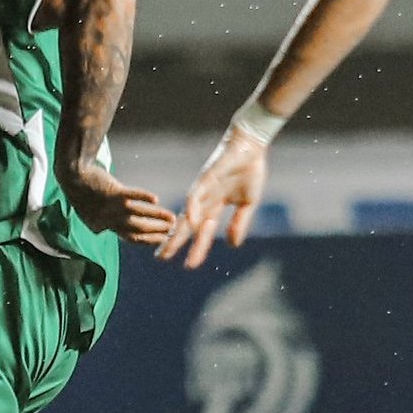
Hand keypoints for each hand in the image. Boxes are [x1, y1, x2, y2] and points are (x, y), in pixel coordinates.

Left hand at [60, 162, 175, 245]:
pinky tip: (156, 199)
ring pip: (139, 215)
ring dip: (157, 218)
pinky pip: (133, 196)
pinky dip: (144, 198)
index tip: (162, 239)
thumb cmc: (80, 192)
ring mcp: (112, 207)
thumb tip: (101, 231)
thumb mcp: (86, 213)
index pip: (131, 237)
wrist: (70, 175)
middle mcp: (110, 220)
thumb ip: (97, 222)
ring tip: (173, 220)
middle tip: (173, 233)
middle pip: (138, 230)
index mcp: (104, 227)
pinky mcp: (114, 192)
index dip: (148, 240)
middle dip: (157, 232)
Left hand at [155, 128, 268, 267]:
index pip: (201, 231)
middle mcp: (204, 200)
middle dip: (174, 242)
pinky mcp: (206, 178)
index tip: (188, 265)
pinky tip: (189, 221)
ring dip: (178, 230)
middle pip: (186, 225)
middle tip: (160, 258)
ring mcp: (203, 190)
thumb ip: (239, 223)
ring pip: (187, 214)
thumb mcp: (247, 204)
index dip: (196, 247)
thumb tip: (233, 245)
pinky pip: (196, 195)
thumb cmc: (249, 171)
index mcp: (214, 206)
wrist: (251, 147)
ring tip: (169, 246)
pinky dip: (193, 208)